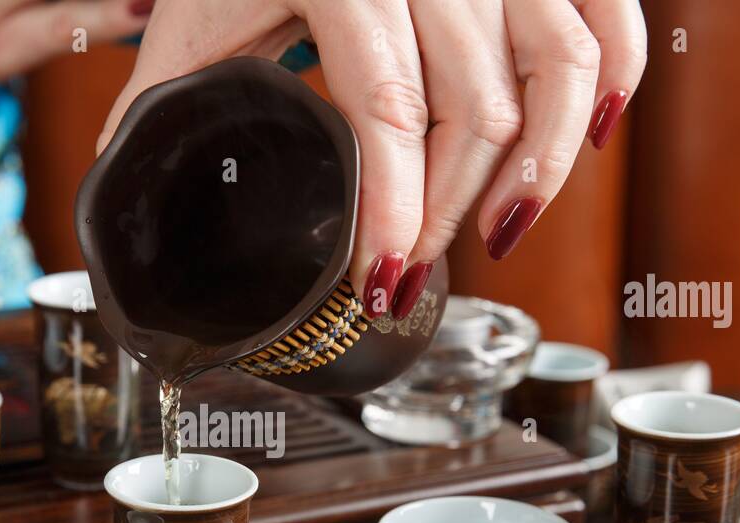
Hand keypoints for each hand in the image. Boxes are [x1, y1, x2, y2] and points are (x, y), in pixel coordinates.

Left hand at [99, 0, 646, 317]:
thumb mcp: (195, 12)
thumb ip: (163, 98)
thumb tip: (125, 192)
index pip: (386, 105)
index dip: (392, 208)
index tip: (383, 280)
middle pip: (476, 104)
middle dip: (447, 207)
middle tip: (409, 266)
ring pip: (559, 68)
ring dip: (538, 169)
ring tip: (499, 234)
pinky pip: (609, 16)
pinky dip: (614, 83)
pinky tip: (588, 146)